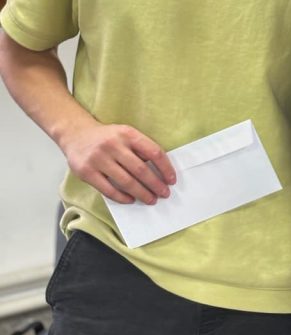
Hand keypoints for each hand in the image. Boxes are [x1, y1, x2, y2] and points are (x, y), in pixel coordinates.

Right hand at [60, 123, 175, 204]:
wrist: (75, 134)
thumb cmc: (107, 137)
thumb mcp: (125, 134)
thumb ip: (140, 148)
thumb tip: (159, 170)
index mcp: (128, 134)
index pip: (153, 152)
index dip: (165, 168)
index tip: (171, 180)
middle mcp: (113, 145)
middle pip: (140, 169)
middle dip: (155, 184)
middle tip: (164, 193)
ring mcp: (99, 159)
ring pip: (126, 181)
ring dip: (142, 193)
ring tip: (151, 199)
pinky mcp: (87, 172)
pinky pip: (108, 189)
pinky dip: (122, 197)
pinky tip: (131, 200)